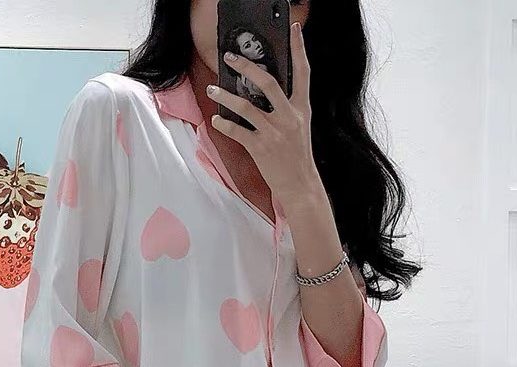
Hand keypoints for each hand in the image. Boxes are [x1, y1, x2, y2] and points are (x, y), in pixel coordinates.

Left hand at [207, 21, 318, 210]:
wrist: (301, 186)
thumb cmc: (297, 157)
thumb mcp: (299, 128)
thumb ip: (287, 109)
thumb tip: (265, 92)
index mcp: (301, 110)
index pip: (304, 73)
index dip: (299, 49)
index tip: (294, 30)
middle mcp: (289, 118)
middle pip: (267, 82)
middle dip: (246, 67)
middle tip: (230, 58)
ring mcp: (274, 133)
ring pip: (246, 106)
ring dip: (225, 96)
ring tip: (213, 89)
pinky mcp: (261, 148)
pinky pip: (237, 131)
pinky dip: (224, 124)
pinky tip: (216, 120)